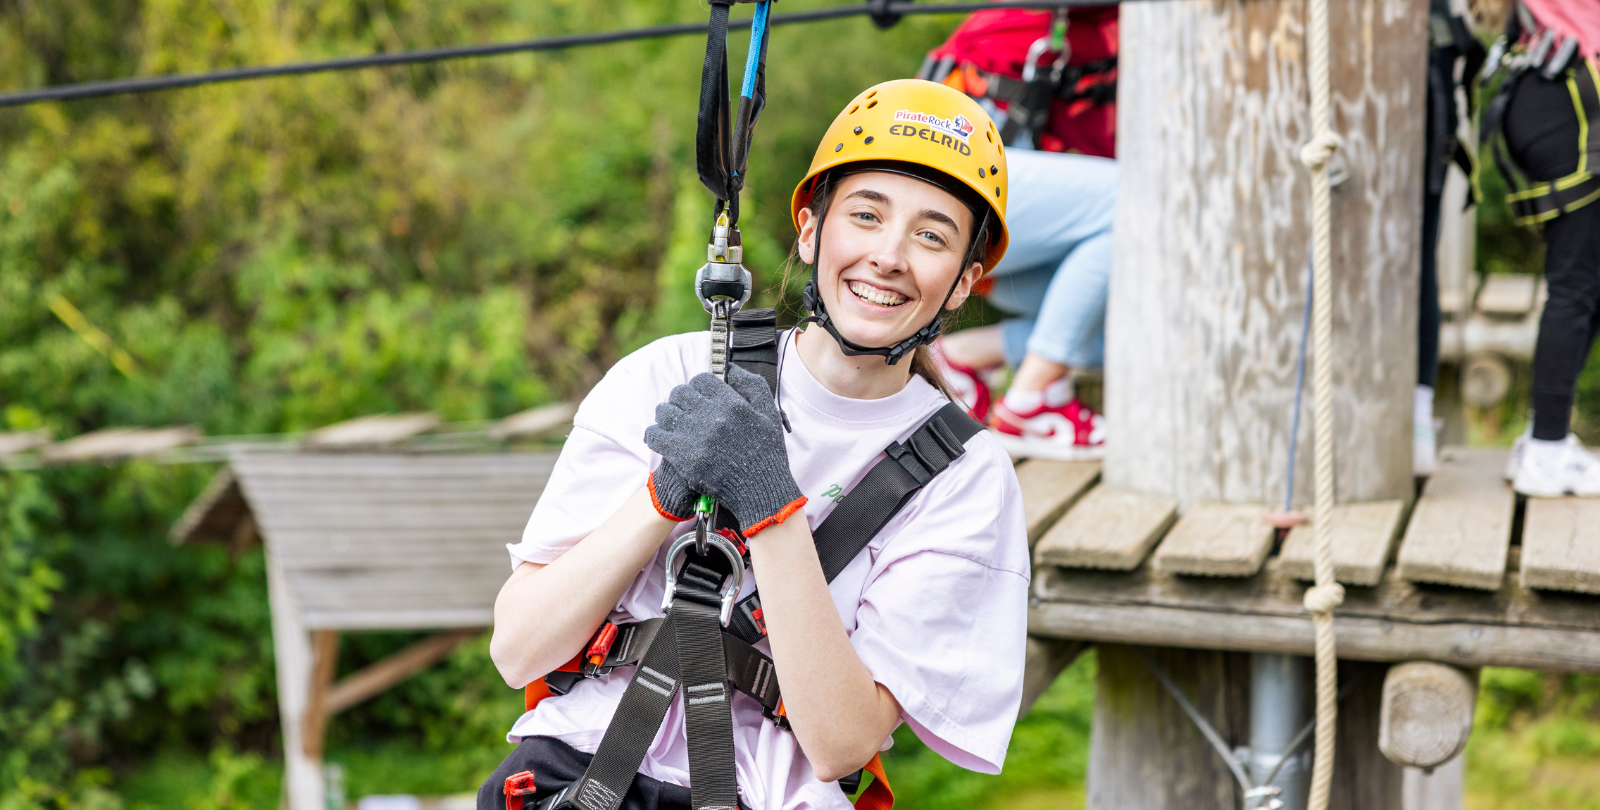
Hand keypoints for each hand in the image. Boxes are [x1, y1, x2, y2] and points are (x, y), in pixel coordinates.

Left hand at [644, 365, 805, 536]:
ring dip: (665, 415)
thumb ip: (752, 385)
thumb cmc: (767, 453)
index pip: (701, 379)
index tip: (697, 396)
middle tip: (682, 410)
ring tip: (669, 423)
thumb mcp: (770, 413)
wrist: (760, 490)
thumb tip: (731, 368)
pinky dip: (653, 434)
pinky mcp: (683, 456)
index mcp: (731, 402)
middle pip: (680, 392)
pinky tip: (659, 438)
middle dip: (680, 399)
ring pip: (664, 411)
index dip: (697, 386)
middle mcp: (711, 415)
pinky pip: (655, 435)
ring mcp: (695, 435)